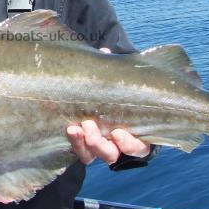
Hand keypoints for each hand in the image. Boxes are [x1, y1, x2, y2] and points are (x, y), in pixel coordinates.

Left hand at [66, 46, 150, 164]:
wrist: (98, 99)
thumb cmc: (119, 93)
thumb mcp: (121, 84)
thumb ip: (115, 72)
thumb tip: (105, 53)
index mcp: (135, 134)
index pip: (137, 148)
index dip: (129, 145)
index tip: (119, 133)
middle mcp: (116, 145)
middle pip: (111, 155)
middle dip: (99, 143)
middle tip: (89, 124)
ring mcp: (98, 146)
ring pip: (93, 156)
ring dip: (84, 143)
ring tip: (75, 127)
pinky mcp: (84, 147)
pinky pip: (80, 152)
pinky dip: (75, 142)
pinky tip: (70, 129)